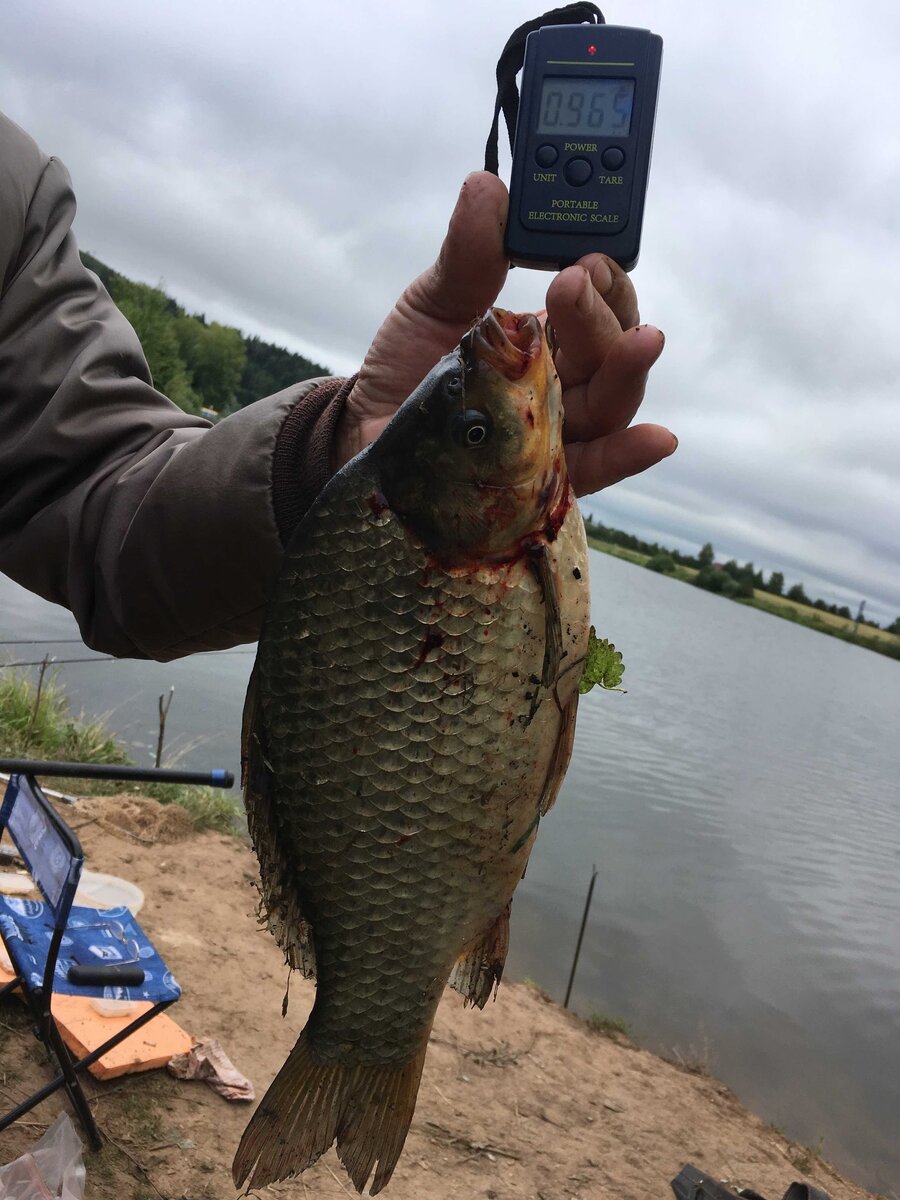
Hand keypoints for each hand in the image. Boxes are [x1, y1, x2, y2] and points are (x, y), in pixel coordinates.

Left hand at [332, 172, 675, 496]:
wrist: (366, 434)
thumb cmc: (406, 369)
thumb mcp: (433, 302)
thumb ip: (469, 255)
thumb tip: (487, 187)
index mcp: (543, 334)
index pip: (597, 302)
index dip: (603, 277)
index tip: (586, 256)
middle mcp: (559, 381)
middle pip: (607, 349)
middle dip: (603, 314)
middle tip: (576, 284)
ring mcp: (554, 431)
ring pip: (609, 403)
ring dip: (628, 371)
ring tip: (641, 342)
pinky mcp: (540, 480)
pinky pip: (592, 469)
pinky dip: (627, 455)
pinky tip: (657, 438)